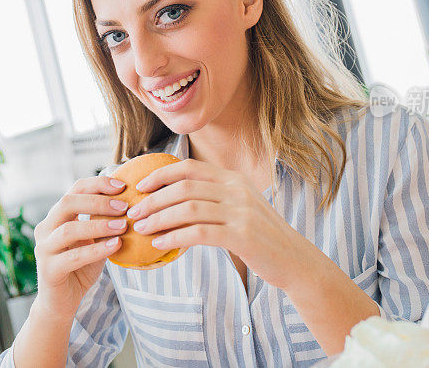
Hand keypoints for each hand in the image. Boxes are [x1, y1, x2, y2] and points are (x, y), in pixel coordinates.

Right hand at [31, 175, 129, 316]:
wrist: (62, 303)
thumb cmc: (80, 267)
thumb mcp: (94, 240)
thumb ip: (103, 222)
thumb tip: (130, 202)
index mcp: (56, 217)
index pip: (74, 189)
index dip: (98, 184)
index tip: (123, 186)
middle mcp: (45, 228)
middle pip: (67, 202)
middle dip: (98, 201)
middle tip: (124, 206)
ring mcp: (43, 249)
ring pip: (69, 229)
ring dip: (99, 225)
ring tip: (123, 225)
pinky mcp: (49, 270)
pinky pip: (73, 257)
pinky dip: (96, 250)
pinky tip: (115, 245)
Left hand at [126, 158, 305, 289]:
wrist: (294, 259)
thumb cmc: (261, 237)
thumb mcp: (240, 208)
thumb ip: (214, 199)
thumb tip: (174, 200)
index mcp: (234, 179)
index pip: (190, 168)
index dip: (161, 174)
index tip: (140, 187)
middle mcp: (237, 190)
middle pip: (184, 187)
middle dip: (153, 200)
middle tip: (134, 213)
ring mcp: (241, 212)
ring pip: (188, 208)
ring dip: (159, 218)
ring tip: (141, 229)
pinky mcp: (242, 235)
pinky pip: (199, 232)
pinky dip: (175, 237)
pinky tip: (160, 244)